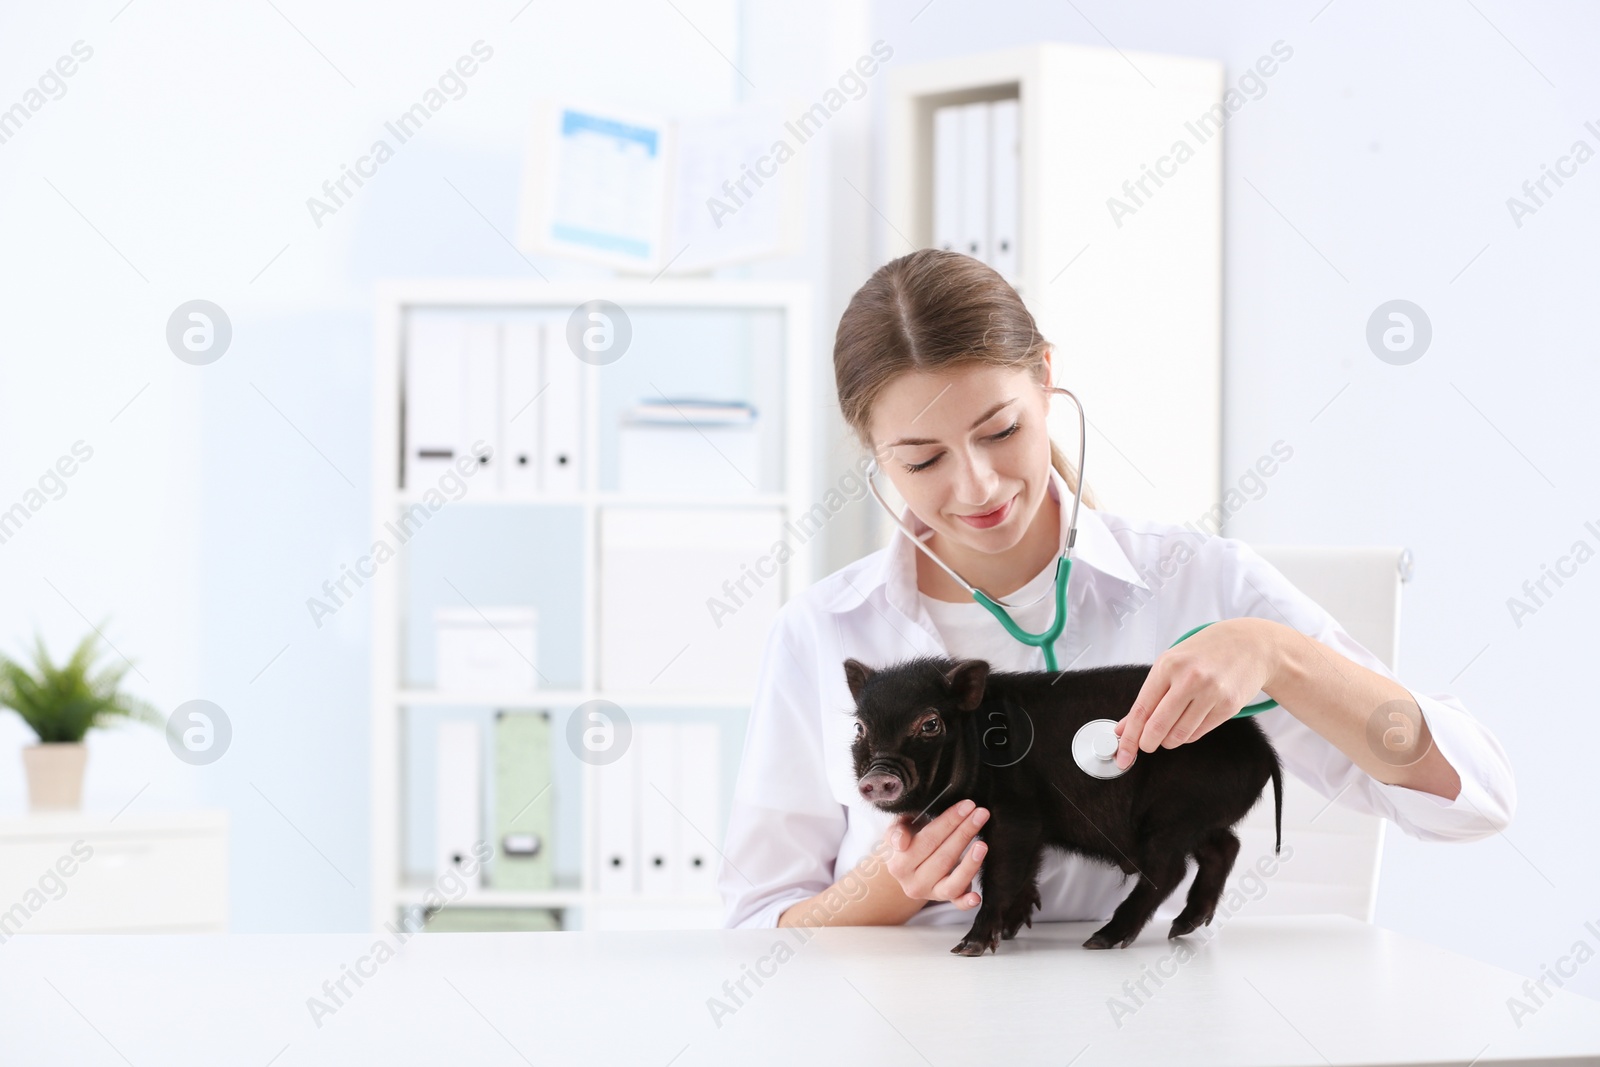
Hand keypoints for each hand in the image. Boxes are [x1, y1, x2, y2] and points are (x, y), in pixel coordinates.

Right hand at [883, 799, 989, 908]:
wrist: (906, 864)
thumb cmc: (907, 838)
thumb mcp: (897, 829)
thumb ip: (897, 832)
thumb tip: (901, 843)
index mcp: (899, 864)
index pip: (928, 840)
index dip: (949, 822)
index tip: (967, 806)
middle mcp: (913, 883)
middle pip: (943, 858)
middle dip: (964, 833)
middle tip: (981, 814)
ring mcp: (930, 894)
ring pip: (952, 883)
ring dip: (970, 864)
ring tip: (983, 845)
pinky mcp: (944, 900)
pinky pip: (957, 904)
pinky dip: (967, 902)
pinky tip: (977, 896)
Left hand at [1114, 618, 1280, 768]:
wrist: (1248, 644)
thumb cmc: (1204, 653)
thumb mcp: (1170, 664)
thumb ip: (1147, 697)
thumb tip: (1124, 727)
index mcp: (1168, 665)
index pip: (1141, 709)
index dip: (1129, 736)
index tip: (1122, 753)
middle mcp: (1189, 679)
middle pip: (1158, 726)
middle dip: (1147, 743)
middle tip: (1145, 746)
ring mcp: (1211, 693)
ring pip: (1179, 735)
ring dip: (1168, 741)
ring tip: (1167, 732)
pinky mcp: (1228, 706)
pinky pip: (1198, 733)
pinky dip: (1187, 736)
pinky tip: (1186, 725)